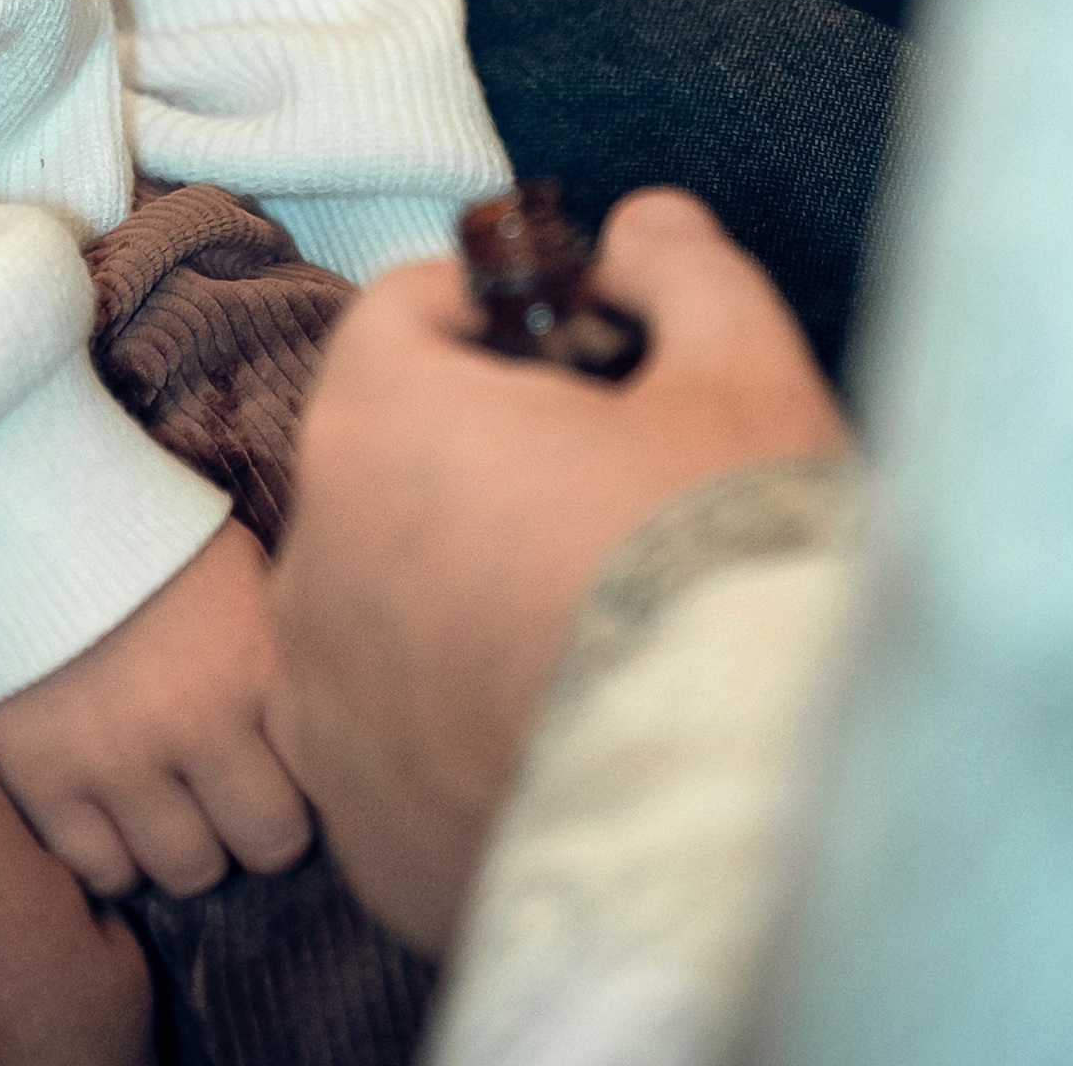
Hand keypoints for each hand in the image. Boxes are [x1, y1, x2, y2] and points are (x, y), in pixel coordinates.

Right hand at [0, 521, 314, 900]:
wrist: (23, 503)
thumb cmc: (149, 537)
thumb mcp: (242, 573)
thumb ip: (284, 655)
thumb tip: (336, 717)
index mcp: (258, 661)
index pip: (329, 776)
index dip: (314, 773)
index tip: (288, 756)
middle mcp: (197, 720)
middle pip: (269, 842)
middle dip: (259, 820)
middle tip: (232, 785)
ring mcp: (118, 757)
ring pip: (190, 870)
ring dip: (189, 841)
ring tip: (171, 793)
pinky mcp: (45, 778)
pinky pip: (105, 872)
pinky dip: (115, 852)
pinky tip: (114, 805)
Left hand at [274, 192, 851, 953]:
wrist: (759, 829)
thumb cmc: (736, 578)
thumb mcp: (742, 374)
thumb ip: (680, 269)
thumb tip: (639, 236)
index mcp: (375, 426)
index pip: (401, 312)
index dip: (499, 310)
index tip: (584, 348)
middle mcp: (313, 565)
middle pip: (387, 459)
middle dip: (484, 454)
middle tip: (610, 488)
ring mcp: (328, 716)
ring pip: (386, 603)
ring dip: (464, 590)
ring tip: (597, 619)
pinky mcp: (367, 836)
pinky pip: (398, 742)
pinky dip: (462, 724)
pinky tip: (568, 730)